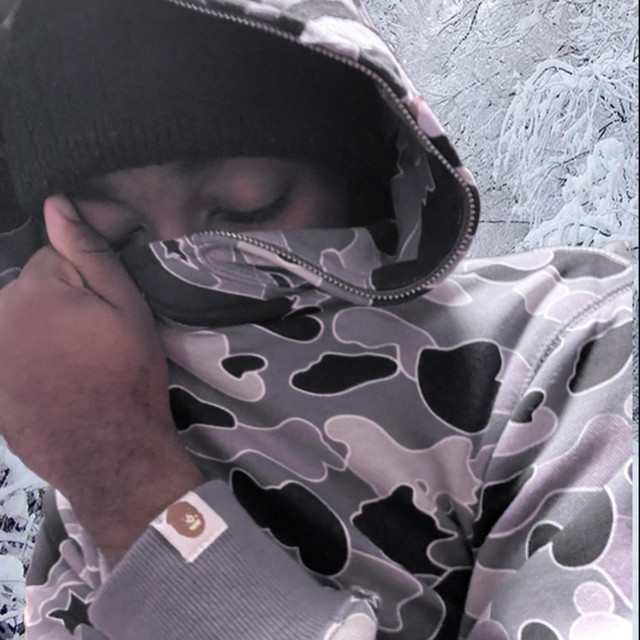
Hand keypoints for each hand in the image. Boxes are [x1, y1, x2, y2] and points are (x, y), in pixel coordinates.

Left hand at [0, 196, 202, 566]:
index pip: (56, 260)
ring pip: (20, 322)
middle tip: (93, 344)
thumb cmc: (127, 375)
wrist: (109, 453)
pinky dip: (27, 361)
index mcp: (33, 289)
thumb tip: (56, 202)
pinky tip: (52, 383)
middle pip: (32, 291)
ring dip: (43, 333)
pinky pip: (12, 354)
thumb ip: (89, 253)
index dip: (88, 283)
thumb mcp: (126, 308)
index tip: (106, 315)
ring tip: (74, 367)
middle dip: (59, 305)